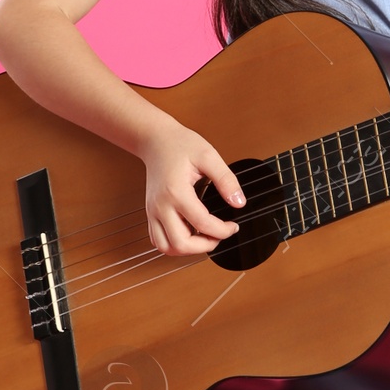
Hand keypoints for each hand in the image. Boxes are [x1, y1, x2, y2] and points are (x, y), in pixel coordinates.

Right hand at [139, 120, 245, 253]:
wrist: (155, 140)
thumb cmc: (180, 145)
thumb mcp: (208, 156)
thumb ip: (226, 180)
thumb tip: (239, 202)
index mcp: (176, 192)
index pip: (202, 224)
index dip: (223, 231)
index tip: (233, 226)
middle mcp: (161, 206)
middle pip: (181, 244)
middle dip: (205, 246)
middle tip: (219, 236)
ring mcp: (152, 211)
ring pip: (166, 247)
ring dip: (187, 249)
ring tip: (204, 237)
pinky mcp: (150, 213)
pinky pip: (158, 240)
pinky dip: (174, 244)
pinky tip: (189, 233)